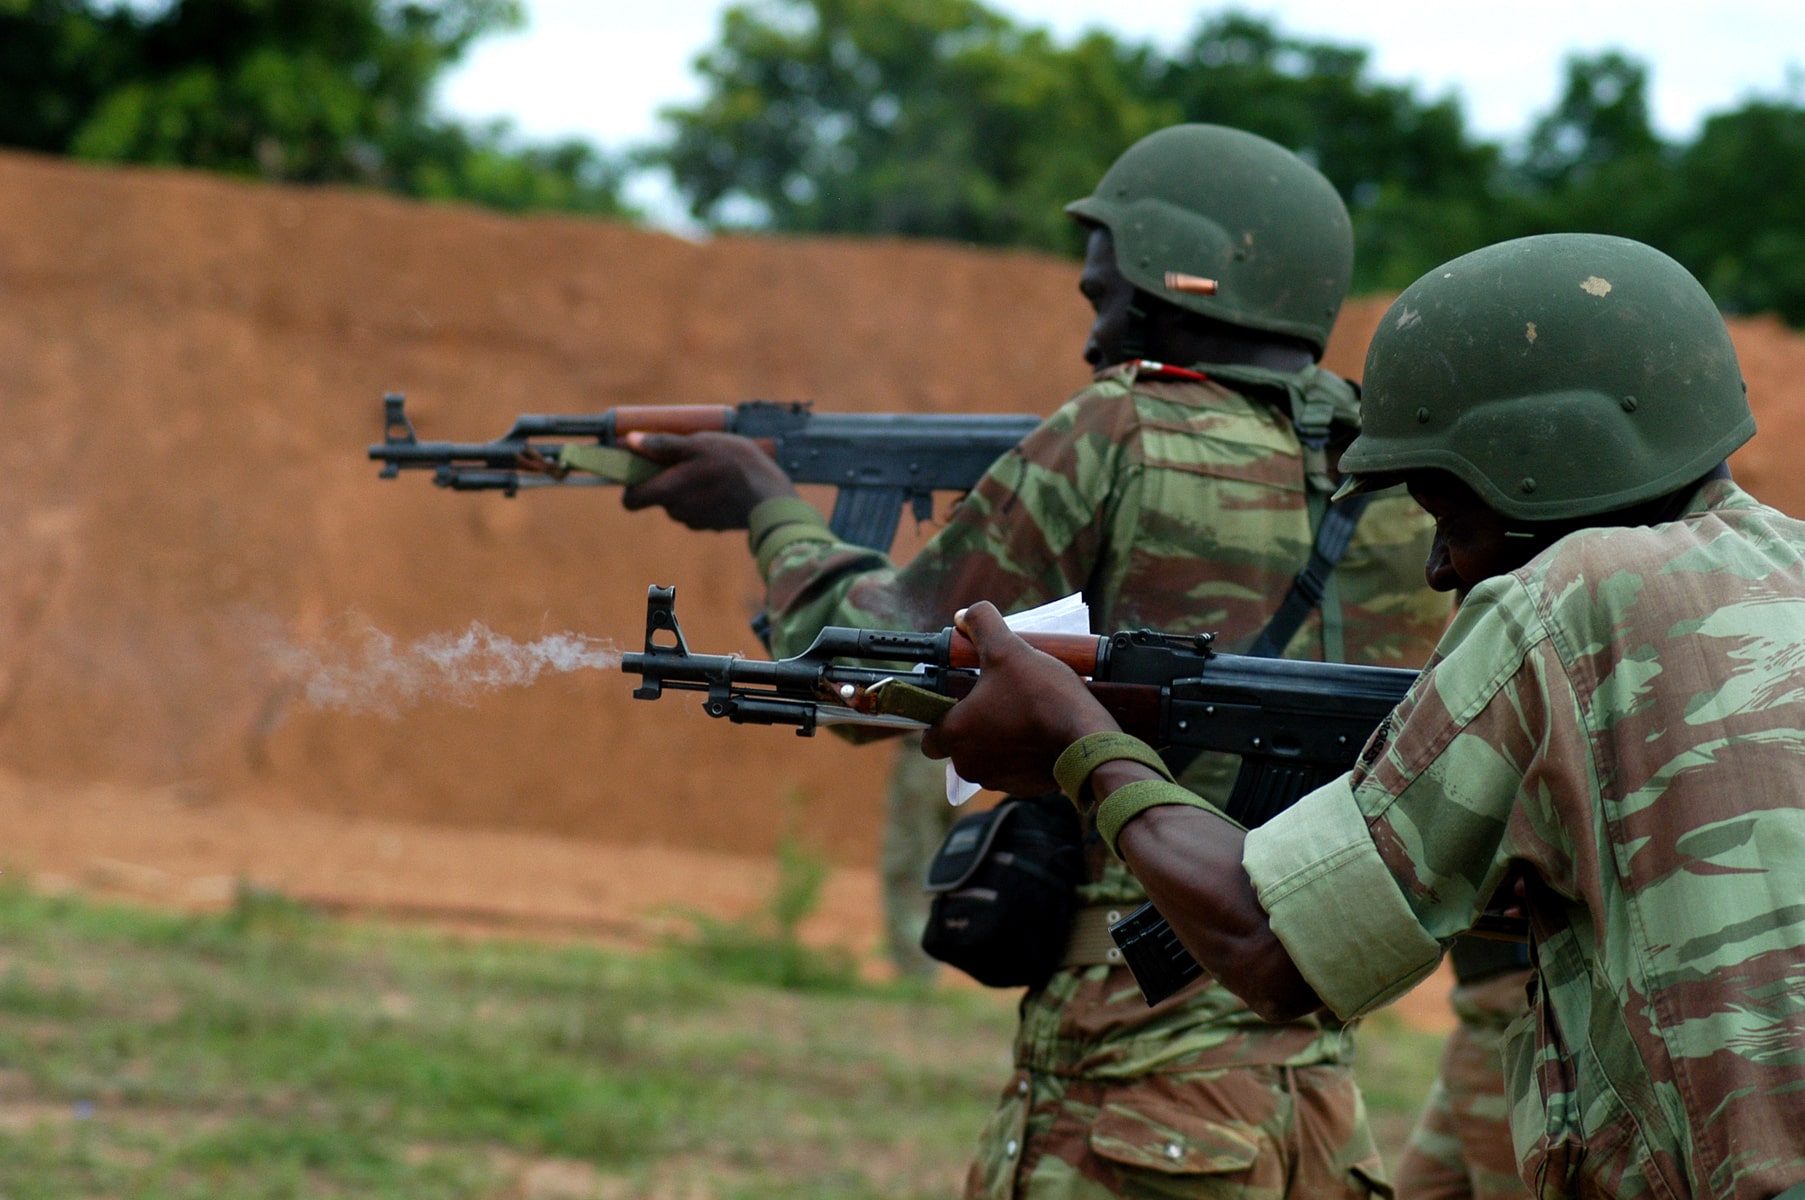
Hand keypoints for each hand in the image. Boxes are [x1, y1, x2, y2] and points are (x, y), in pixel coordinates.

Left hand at [619, 432, 798, 530]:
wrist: (772, 498)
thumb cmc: (735, 465)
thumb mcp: (699, 444)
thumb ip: (663, 445)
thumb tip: (629, 441)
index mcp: (668, 492)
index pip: (630, 500)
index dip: (631, 483)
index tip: (643, 466)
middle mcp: (677, 512)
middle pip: (658, 496)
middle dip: (666, 479)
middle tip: (687, 457)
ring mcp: (696, 521)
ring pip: (680, 502)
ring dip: (688, 486)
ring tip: (712, 467)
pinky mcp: (714, 525)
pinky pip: (699, 509)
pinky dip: (705, 497)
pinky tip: (725, 482)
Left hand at [919, 602, 1120, 794]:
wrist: (1087, 739)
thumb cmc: (1042, 696)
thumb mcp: (1008, 648)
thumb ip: (981, 623)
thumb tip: (965, 614)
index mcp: (955, 735)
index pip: (929, 735)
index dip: (942, 716)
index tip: (960, 700)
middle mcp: (969, 764)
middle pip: (959, 745)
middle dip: (974, 725)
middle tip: (996, 700)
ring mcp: (997, 779)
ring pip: (986, 758)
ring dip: (997, 739)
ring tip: (1021, 712)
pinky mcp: (1023, 788)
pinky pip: (1012, 770)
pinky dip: (1020, 754)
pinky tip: (1038, 732)